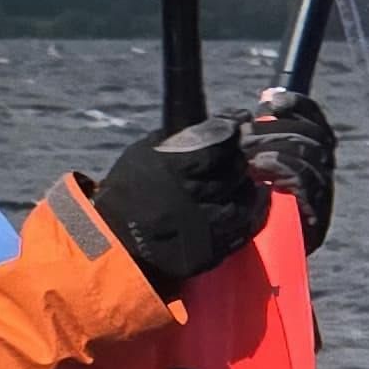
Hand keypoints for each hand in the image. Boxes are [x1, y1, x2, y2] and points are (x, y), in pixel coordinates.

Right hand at [89, 118, 267, 295]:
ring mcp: (204, 226)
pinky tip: (254, 201)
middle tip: (237, 153)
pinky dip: (254, 212)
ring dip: (247, 185)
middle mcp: (192, 196)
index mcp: (173, 168)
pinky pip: (245, 228)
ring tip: (242, 179)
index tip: (240, 118)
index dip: (232, 126)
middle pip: (235, 168)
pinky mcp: (211, 250)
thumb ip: (173, 140)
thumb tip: (208, 125)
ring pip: (245, 198)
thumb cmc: (125, 193)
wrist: (113, 241)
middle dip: (239, 157)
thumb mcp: (140, 155)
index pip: (219, 141)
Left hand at [244, 86, 336, 251]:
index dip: (299, 105)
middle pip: (315, 136)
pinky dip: (285, 170)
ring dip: (280, 150)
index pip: (314, 121)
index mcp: (306, 156)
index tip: (270, 101)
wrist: (239, 259)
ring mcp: (320, 195)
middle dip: (280, 130)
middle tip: (248, 137)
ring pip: (314, 156)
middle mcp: (320, 173)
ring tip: (252, 157)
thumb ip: (251, 137)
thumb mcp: (238, 166)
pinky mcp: (315, 217)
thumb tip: (261, 103)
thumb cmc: (235, 207)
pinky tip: (263, 172)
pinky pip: (307, 182)